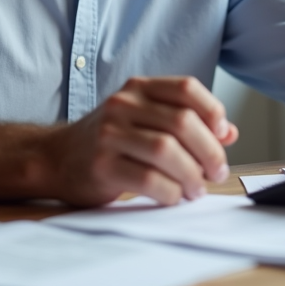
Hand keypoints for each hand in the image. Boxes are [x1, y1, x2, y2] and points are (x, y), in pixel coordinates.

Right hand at [41, 76, 238, 206]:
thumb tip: (229, 132)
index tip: (222, 135)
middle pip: (182, 122)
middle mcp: (123, 105)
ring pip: (167, 151)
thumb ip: (185, 122)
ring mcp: (109, 134)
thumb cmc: (108, 140)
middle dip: (209, 152)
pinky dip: (170, 192)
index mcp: (138, 88)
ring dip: (192, 175)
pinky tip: (174, 197)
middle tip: (217, 172)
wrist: (55, 158)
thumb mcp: (145, 120)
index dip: (212, 110)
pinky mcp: (102, 165)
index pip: (186, 88)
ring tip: (196, 189)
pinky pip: (148, 180)